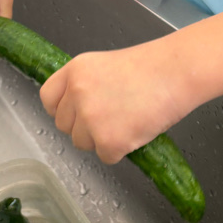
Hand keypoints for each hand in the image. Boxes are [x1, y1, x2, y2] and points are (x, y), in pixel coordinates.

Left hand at [39, 40, 189, 163]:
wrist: (175, 73)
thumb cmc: (150, 68)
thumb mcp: (104, 66)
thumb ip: (84, 85)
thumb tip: (76, 110)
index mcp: (74, 71)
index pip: (47, 99)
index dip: (61, 109)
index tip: (75, 113)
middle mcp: (76, 94)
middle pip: (63, 125)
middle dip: (83, 127)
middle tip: (111, 117)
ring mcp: (90, 119)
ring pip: (82, 143)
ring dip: (101, 139)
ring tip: (126, 120)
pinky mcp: (108, 141)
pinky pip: (105, 156)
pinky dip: (120, 150)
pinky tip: (135, 130)